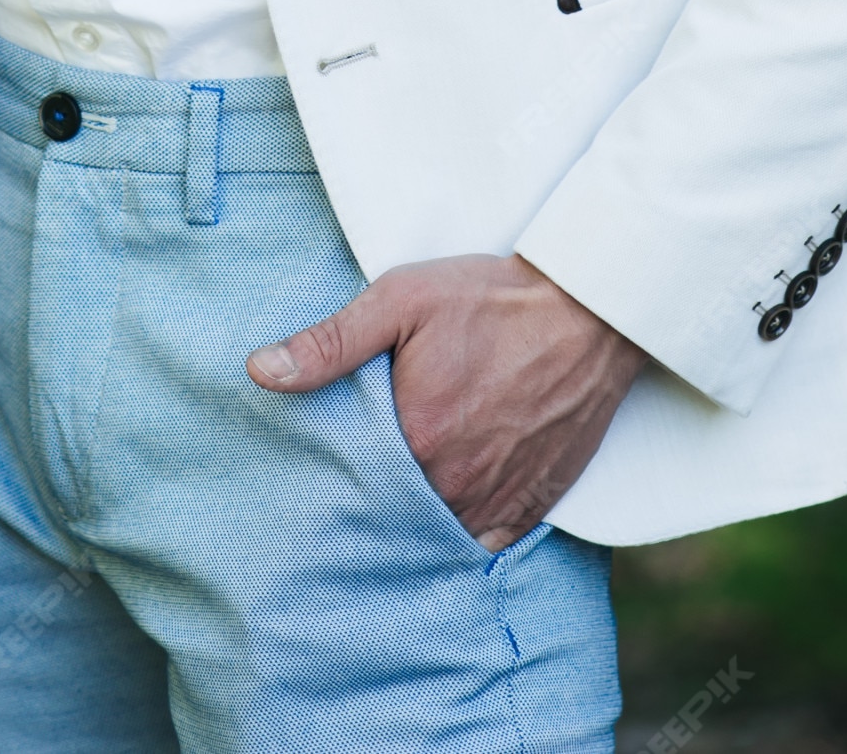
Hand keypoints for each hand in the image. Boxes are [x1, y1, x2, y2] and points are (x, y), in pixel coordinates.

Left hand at [246, 252, 645, 548]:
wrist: (587, 311)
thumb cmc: (490, 299)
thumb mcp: (403, 299)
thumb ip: (331, 342)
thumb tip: (260, 371)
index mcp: (416, 435)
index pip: (349, 482)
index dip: (327, 480)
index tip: (310, 476)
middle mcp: (454, 482)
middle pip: (388, 516)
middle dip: (363, 510)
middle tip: (338, 501)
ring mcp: (495, 502)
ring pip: (431, 537)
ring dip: (406, 528)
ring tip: (378, 514)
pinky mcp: (529, 508)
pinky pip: (479, 547)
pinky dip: (454, 540)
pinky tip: (432, 526)